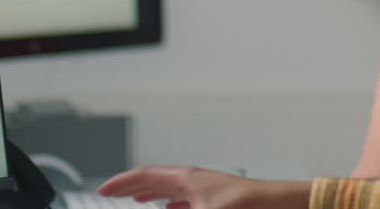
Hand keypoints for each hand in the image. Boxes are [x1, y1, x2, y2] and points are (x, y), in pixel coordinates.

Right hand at [97, 165, 308, 208]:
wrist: (276, 205)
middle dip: (132, 186)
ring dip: (151, 194)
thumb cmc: (244, 206)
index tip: (103, 190)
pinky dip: (172, 204)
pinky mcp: (217, 200)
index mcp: (187, 177)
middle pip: (156, 178)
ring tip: (138, 200)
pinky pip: (186, 199)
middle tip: (113, 193)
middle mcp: (195, 179)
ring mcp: (207, 188)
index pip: (145, 174)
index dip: (121, 182)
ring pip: (171, 188)